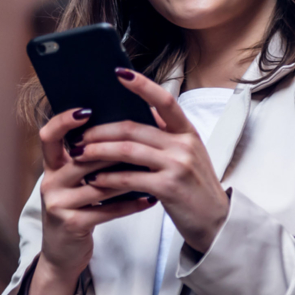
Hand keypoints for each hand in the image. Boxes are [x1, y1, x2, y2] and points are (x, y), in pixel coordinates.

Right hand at [29, 105, 157, 294]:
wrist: (64, 254)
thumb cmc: (78, 209)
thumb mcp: (77, 182)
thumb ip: (92, 157)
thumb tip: (124, 125)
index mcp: (52, 165)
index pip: (49, 135)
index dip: (64, 120)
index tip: (87, 108)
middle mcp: (51, 181)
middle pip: (84, 157)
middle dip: (114, 148)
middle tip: (144, 139)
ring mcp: (58, 204)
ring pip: (99, 183)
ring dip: (129, 176)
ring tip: (155, 168)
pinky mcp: (72, 224)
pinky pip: (107, 210)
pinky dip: (131, 204)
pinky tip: (150, 199)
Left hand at [73, 69, 230, 253]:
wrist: (215, 222)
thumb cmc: (194, 188)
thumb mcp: (186, 156)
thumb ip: (165, 137)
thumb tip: (131, 121)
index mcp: (187, 132)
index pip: (165, 100)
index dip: (142, 86)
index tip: (120, 73)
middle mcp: (184, 144)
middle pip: (134, 128)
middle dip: (101, 131)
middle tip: (80, 136)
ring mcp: (177, 164)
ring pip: (127, 150)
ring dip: (98, 152)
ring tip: (79, 154)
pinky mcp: (168, 187)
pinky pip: (130, 177)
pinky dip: (108, 178)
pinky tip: (94, 180)